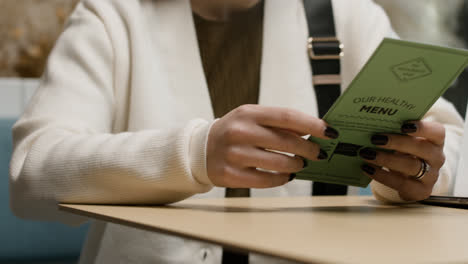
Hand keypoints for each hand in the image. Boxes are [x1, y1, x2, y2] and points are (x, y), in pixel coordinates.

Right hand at [206, 104, 337, 187]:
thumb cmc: (235, 131)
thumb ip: (278, 122)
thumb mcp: (251, 118)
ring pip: (279, 163)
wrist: (201, 149)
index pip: (287, 117)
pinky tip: (286, 175)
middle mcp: (240, 132)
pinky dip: (282, 178)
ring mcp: (234, 155)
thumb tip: (313, 130)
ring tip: (300, 164)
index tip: (330, 132)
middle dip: (308, 149)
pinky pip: (266, 180)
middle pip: (286, 141)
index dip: (312, 124)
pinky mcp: (230, 175)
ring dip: (296, 165)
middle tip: (318, 153)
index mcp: (248, 113)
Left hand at [359, 120, 445, 200]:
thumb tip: (371, 125)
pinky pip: (401, 184)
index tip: (403, 125)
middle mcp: (437, 158)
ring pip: (411, 167)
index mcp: (436, 140)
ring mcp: (431, 176)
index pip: (437, 132)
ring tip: (367, 154)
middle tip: (375, 139)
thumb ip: (395, 131)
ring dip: (386, 159)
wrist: (412, 179)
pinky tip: (367, 168)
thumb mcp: (404, 141)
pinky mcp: (421, 191)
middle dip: (397, 142)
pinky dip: (382, 175)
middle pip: (422, 148)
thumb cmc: (406, 152)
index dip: (422, 128)